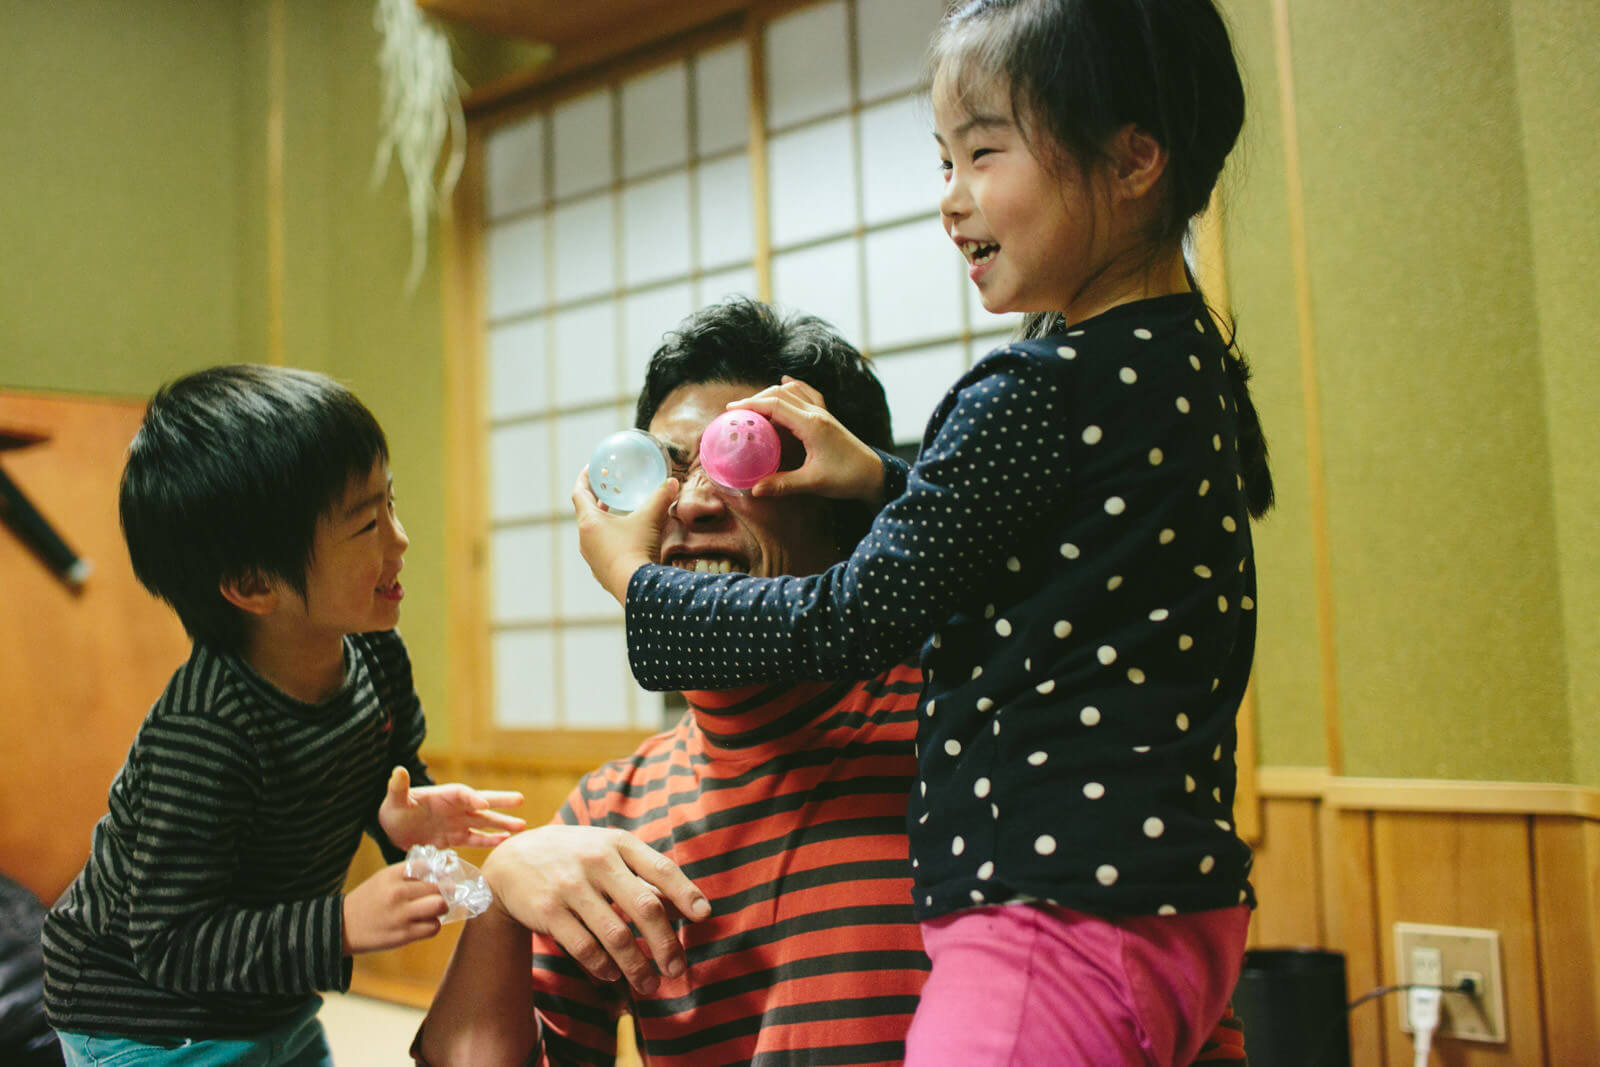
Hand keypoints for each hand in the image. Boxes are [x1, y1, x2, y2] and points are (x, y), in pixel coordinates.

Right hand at [342, 861, 448, 953]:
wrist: (342, 927)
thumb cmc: (368, 901)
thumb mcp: (382, 879)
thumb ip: (408, 875)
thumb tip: (441, 874)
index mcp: (391, 875)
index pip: (428, 866)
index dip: (438, 872)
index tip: (442, 877)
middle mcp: (397, 893)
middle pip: (438, 887)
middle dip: (444, 891)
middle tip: (442, 894)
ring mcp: (401, 915)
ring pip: (440, 906)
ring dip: (441, 908)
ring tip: (433, 909)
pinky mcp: (403, 935)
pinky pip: (433, 927)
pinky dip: (433, 925)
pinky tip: (423, 923)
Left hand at [378, 766, 526, 850]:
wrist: (393, 830)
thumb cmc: (395, 809)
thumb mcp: (395, 798)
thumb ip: (399, 787)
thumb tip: (398, 770)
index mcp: (445, 794)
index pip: (463, 794)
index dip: (474, 797)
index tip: (484, 803)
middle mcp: (456, 807)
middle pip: (482, 803)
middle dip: (501, 802)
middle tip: (520, 800)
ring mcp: (458, 823)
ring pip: (484, 822)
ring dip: (502, 824)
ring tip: (521, 826)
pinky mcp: (456, 839)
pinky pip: (476, 839)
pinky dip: (490, 840)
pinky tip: (504, 841)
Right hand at [481, 825, 710, 994]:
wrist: (512, 859)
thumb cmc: (576, 857)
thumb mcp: (609, 852)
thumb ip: (646, 876)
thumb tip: (690, 907)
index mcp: (618, 843)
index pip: (661, 868)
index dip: (686, 893)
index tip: (704, 916)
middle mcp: (597, 861)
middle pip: (645, 906)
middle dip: (666, 943)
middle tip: (677, 970)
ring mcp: (570, 886)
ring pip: (615, 935)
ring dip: (637, 967)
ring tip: (649, 985)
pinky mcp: (547, 911)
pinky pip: (584, 947)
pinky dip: (603, 967)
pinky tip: (612, 975)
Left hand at [572, 467, 677, 602]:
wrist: (636, 588)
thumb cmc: (637, 548)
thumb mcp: (650, 518)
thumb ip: (660, 497)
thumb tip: (673, 482)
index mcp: (589, 522)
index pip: (579, 493)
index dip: (584, 479)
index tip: (591, 470)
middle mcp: (584, 540)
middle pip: (585, 513)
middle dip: (596, 500)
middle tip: (608, 491)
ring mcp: (591, 558)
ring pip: (593, 533)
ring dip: (603, 521)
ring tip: (617, 514)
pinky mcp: (601, 573)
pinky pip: (601, 550)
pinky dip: (609, 540)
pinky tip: (625, 541)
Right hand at [727, 377, 885, 506]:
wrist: (874, 474)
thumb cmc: (847, 477)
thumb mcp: (813, 482)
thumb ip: (782, 484)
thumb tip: (754, 489)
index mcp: (811, 424)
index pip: (775, 405)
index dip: (751, 404)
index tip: (731, 409)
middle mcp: (816, 413)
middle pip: (780, 394)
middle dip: (756, 399)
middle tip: (736, 412)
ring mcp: (823, 413)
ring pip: (793, 391)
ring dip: (771, 394)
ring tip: (754, 406)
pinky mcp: (827, 417)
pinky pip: (808, 393)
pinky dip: (793, 387)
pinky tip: (786, 382)